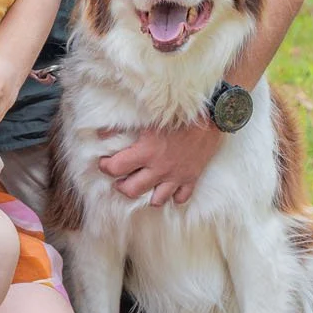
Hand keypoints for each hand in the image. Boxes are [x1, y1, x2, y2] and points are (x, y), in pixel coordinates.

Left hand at [98, 118, 221, 206]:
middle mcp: (159, 169)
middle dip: (121, 186)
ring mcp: (177, 176)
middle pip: (131, 191)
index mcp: (146, 152)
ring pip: (156, 200)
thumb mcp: (147, 116)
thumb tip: (101, 133)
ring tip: (142, 185)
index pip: (115, 168)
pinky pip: (181, 198)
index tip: (104, 162)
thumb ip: (122, 126)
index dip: (105, 166)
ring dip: (146, 194)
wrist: (212, 115)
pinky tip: (168, 187)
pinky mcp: (192, 178)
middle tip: (120, 178)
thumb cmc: (179, 113)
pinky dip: (173, 196)